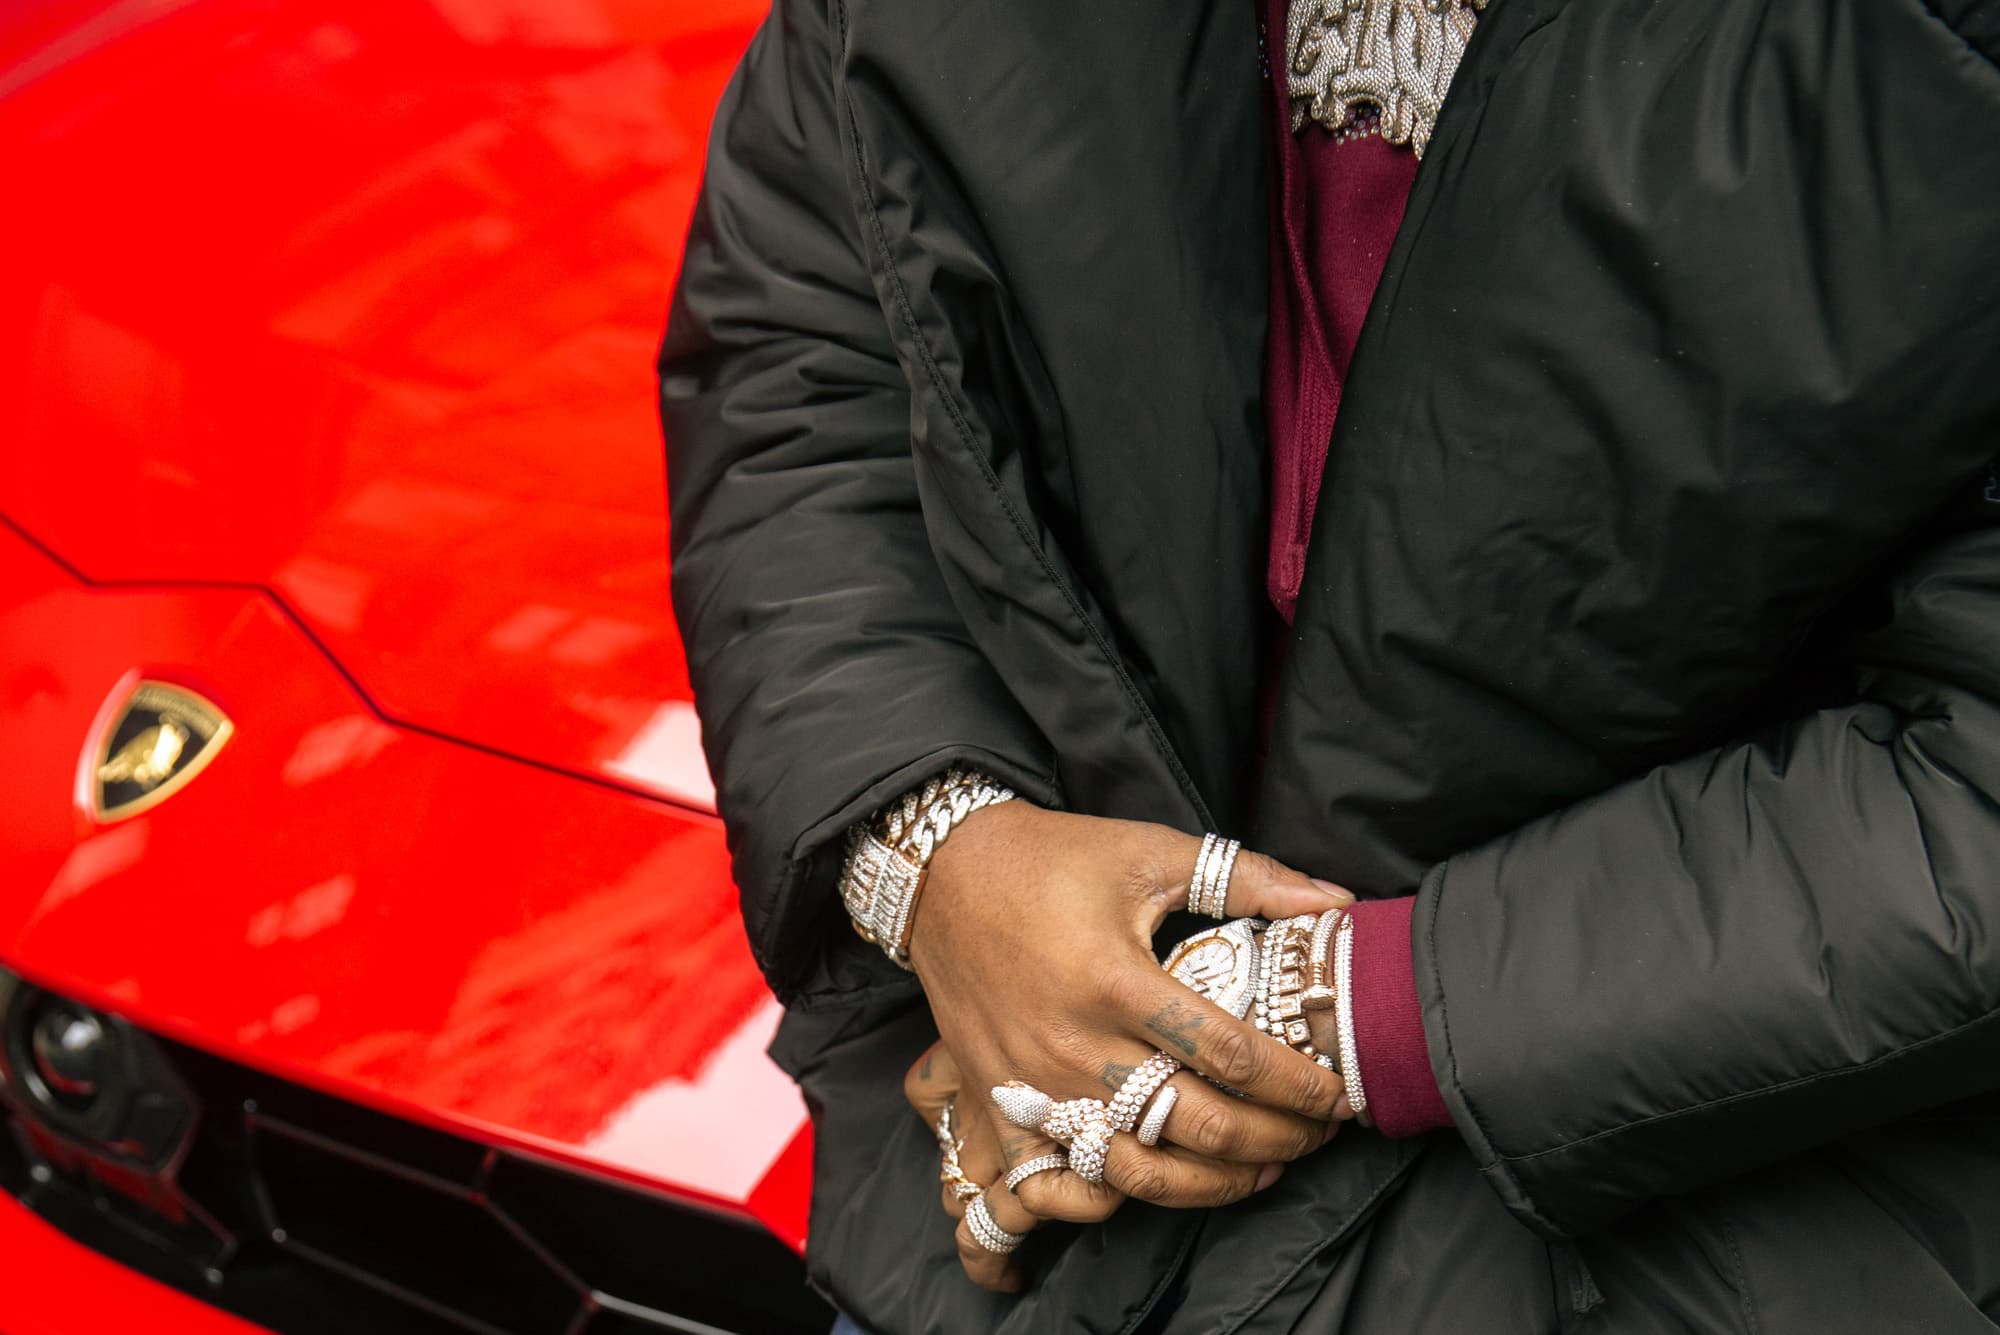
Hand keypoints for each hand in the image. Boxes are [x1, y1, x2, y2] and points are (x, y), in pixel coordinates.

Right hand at [908, 804, 1354, 1288]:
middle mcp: (1074, 1043)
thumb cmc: (1051, 858)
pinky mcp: (998, 1105)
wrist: (941, 876)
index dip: (1296, 1084)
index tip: (1339, 1096)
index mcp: (1115, 978)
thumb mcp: (1149, 850)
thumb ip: (1247, 878)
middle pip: (1195, 1123)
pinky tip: (1162, 1181)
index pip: (1228, 1052)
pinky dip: (1111, 1197)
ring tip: (1261, 1169)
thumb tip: (1335, 901)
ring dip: (1211, 1184)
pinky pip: (1057, 1183)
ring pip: (1136, 1169)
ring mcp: (1032, 1084)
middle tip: (1316, 1137)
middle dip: (1274, 1140)